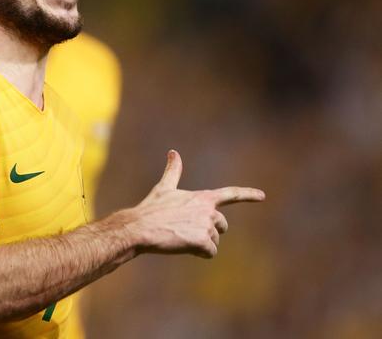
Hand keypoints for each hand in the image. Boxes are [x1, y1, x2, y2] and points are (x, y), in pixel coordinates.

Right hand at [131, 150, 264, 257]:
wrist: (140, 227)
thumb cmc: (151, 208)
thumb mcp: (164, 188)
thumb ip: (174, 171)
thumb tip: (173, 151)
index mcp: (203, 197)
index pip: (230, 194)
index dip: (247, 194)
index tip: (262, 196)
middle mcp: (209, 210)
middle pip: (221, 226)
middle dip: (207, 231)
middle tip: (184, 229)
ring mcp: (207, 225)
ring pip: (214, 242)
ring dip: (199, 244)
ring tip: (180, 236)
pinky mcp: (203, 241)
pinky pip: (210, 252)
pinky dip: (198, 252)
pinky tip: (183, 245)